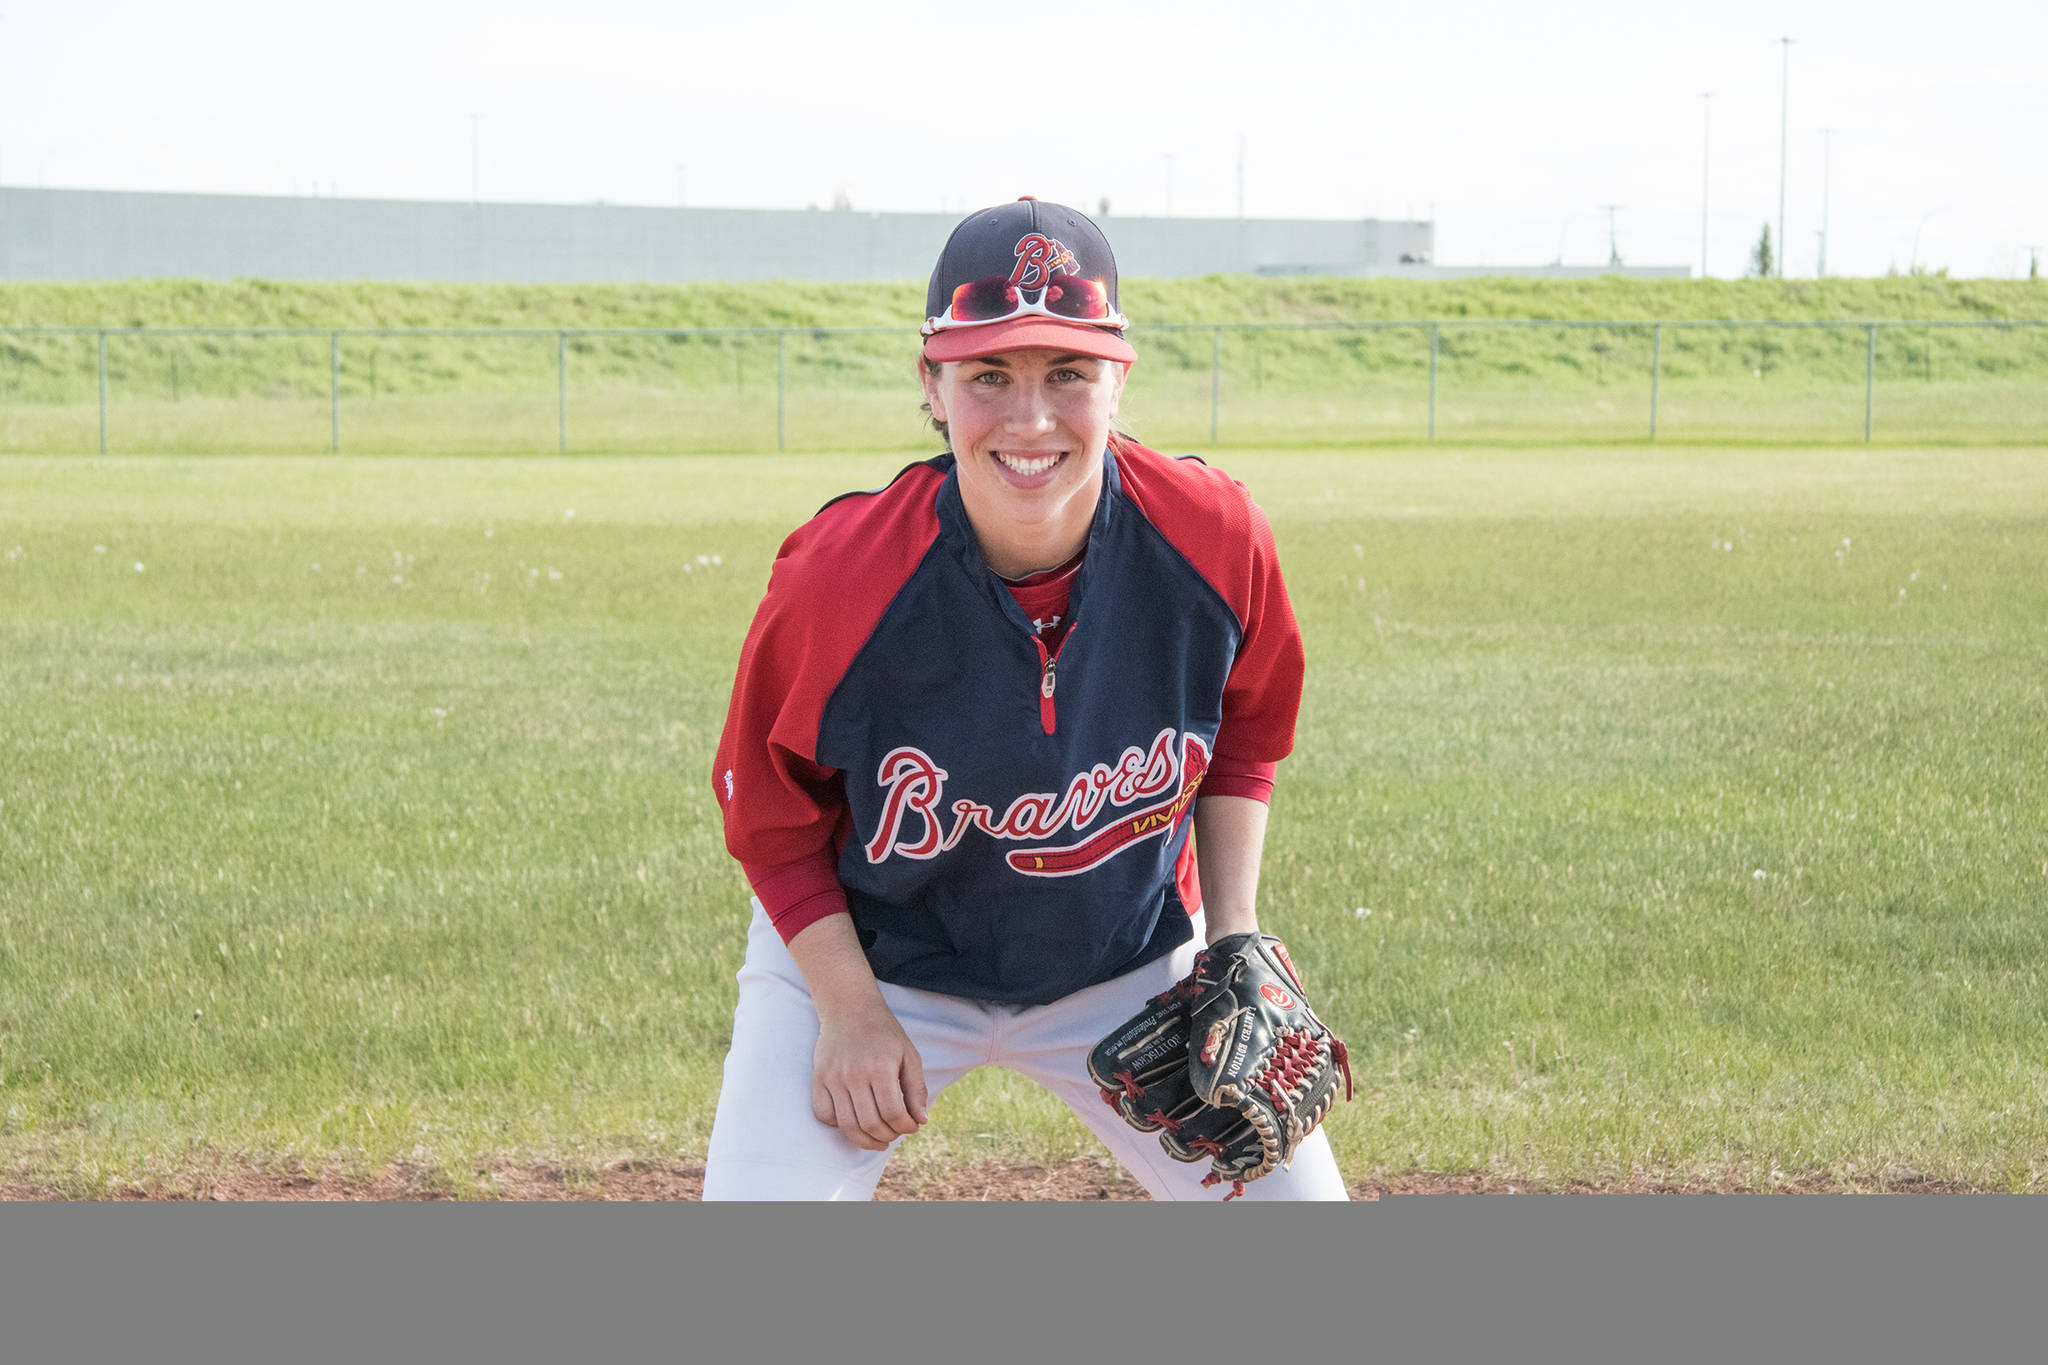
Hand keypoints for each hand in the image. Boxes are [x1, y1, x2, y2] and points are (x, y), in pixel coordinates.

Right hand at [811, 997, 929, 1151]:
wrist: (849, 1008)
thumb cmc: (884, 1032)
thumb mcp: (909, 1055)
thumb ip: (916, 1089)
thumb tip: (921, 1121)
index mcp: (880, 1067)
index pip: (893, 1114)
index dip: (905, 1127)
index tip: (911, 1126)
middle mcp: (854, 1074)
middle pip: (870, 1124)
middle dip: (888, 1137)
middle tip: (895, 1133)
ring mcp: (833, 1078)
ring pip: (847, 1126)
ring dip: (865, 1140)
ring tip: (878, 1138)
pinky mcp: (818, 1079)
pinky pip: (824, 1116)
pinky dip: (839, 1126)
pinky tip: (854, 1120)